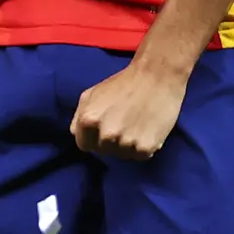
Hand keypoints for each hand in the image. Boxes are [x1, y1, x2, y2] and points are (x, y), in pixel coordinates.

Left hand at [68, 54, 190, 160]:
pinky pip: (140, 156)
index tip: (103, 131)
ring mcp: (126, 142)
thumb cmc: (123, 83)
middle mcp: (106, 134)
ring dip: (127, 146)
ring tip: (136, 127)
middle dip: (110, 142)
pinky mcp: (146, 147)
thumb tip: (76, 134)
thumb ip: (79, 115)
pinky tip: (147, 131)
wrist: (157, 77)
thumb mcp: (91, 94)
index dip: (93, 139)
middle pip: (104, 151)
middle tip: (123, 125)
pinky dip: (143, 148)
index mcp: (88, 120)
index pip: (84, 145)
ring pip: (122, 155)